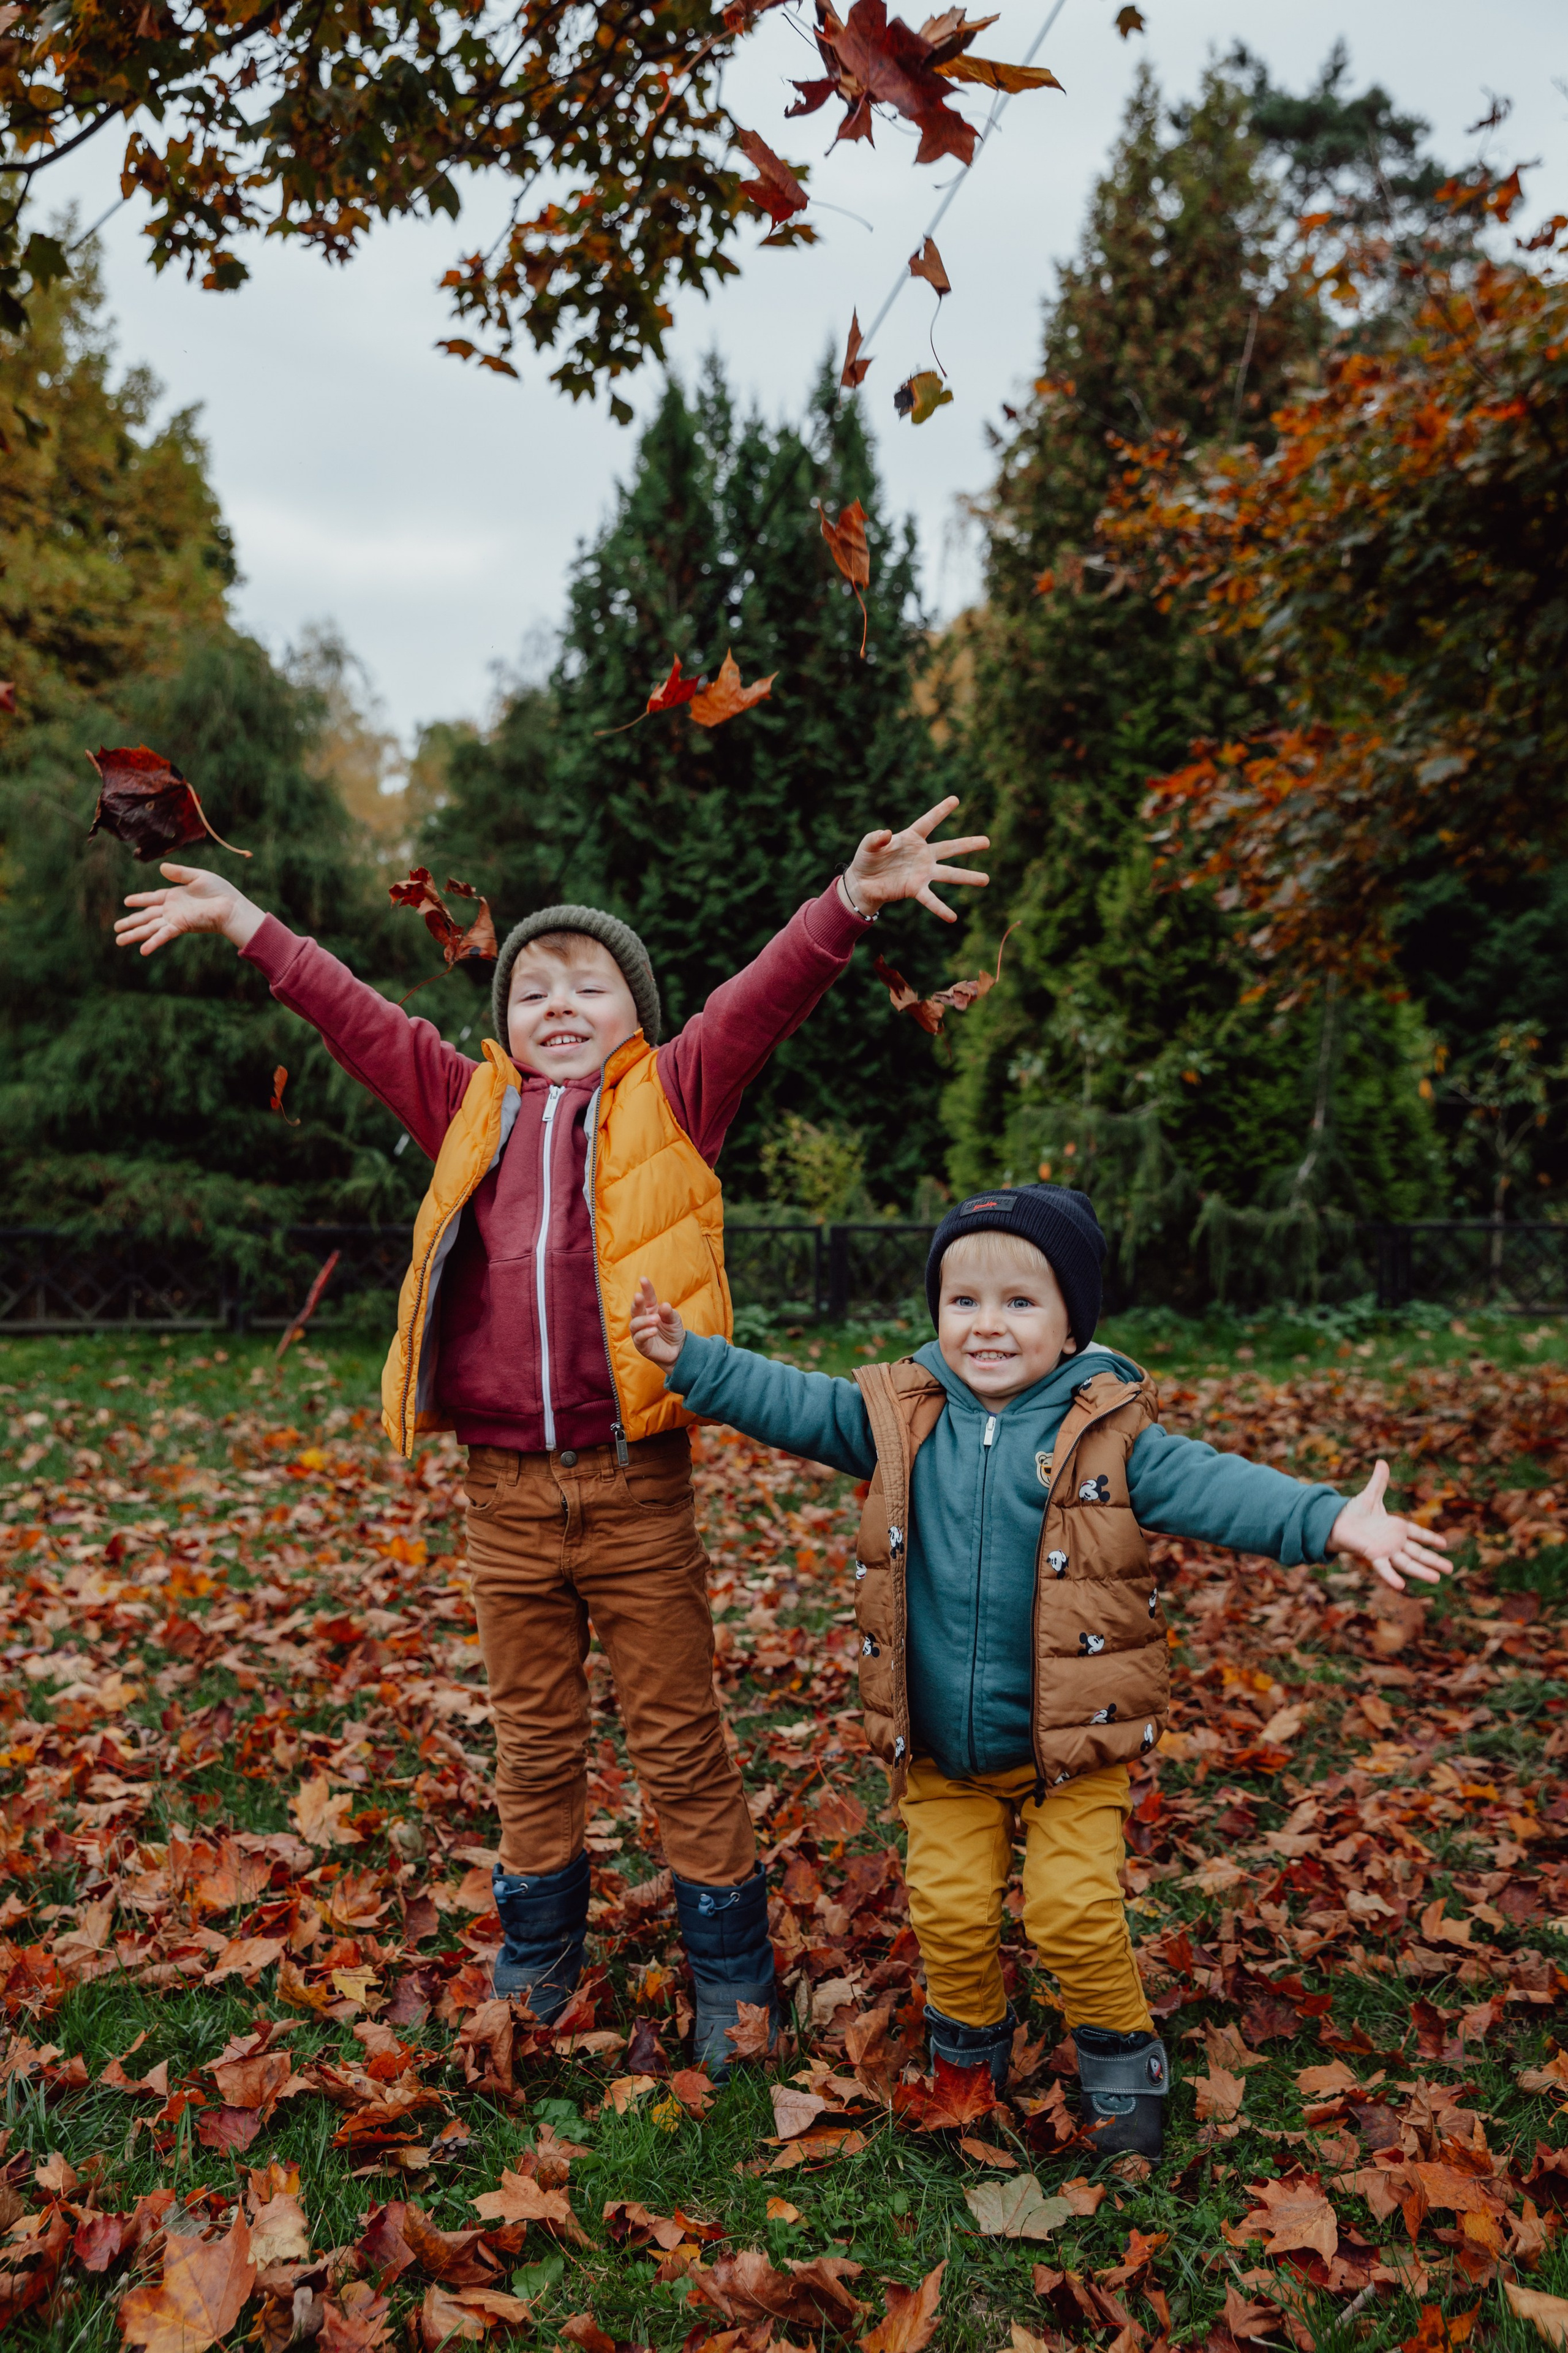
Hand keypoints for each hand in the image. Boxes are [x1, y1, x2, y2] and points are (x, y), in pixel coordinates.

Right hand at [114, 863, 264, 956]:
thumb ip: (179, 873)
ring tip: (118, 941)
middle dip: (130, 922)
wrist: (232, 906)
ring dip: (134, 934)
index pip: (151, 898)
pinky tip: (142, 950)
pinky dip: (153, 942)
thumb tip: (161, 868)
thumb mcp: (197, 876)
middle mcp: (172, 910)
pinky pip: (163, 935)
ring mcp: (175, 919)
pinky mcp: (181, 926)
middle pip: (146, 916)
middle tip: (116, 928)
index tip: (126, 901)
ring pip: (149, 928)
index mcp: (174, 896)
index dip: (139, 899)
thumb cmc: (219, 891)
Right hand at [630, 1276, 686, 1369]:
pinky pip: (639, 1338)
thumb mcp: (675, 1320)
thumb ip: (669, 1313)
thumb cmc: (673, 1332)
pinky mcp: (641, 1345)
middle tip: (639, 1296)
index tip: (643, 1279)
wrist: (677, 1351)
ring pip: (635, 1324)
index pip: (647, 1297)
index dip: (645, 1288)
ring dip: (644, 1320)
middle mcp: (642, 1319)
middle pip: (636, 1309)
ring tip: (656, 1319)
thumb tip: (664, 1305)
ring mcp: (640, 1332)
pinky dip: (645, 1333)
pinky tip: (654, 1330)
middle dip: (636, 1302)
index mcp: (651, 1309)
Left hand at [840, 795, 988, 923]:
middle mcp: (922, 855)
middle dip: (968, 845)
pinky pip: (931, 900)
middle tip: (987, 841)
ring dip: (968, 877)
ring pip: (949, 874)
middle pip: (949, 848)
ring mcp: (922, 873)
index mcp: (911, 838)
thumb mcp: (868, 845)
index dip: (940, 811)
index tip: (955, 799)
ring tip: (986, 880)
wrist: (862, 882)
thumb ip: (875, 837)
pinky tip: (952, 918)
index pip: (928, 822)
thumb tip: (886, 834)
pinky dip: (941, 909)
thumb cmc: (867, 859)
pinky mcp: (915, 889)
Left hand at [1328, 1459, 1451, 1592]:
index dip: (1430, 1538)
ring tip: (1437, 1578)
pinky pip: (1384, 1568)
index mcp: (1396, 1527)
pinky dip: (1391, 1576)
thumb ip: (1379, 1481)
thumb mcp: (1370, 1495)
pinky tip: (1401, 1586)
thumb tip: (1382, 1462)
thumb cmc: (1353, 1512)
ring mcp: (1385, 1550)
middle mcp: (1393, 1541)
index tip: (1444, 1544)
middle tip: (1450, 1569)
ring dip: (1422, 1571)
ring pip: (1407, 1562)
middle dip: (1434, 1560)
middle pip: (1418, 1553)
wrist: (1335, 1521)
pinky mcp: (1373, 1555)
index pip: (1418, 1533)